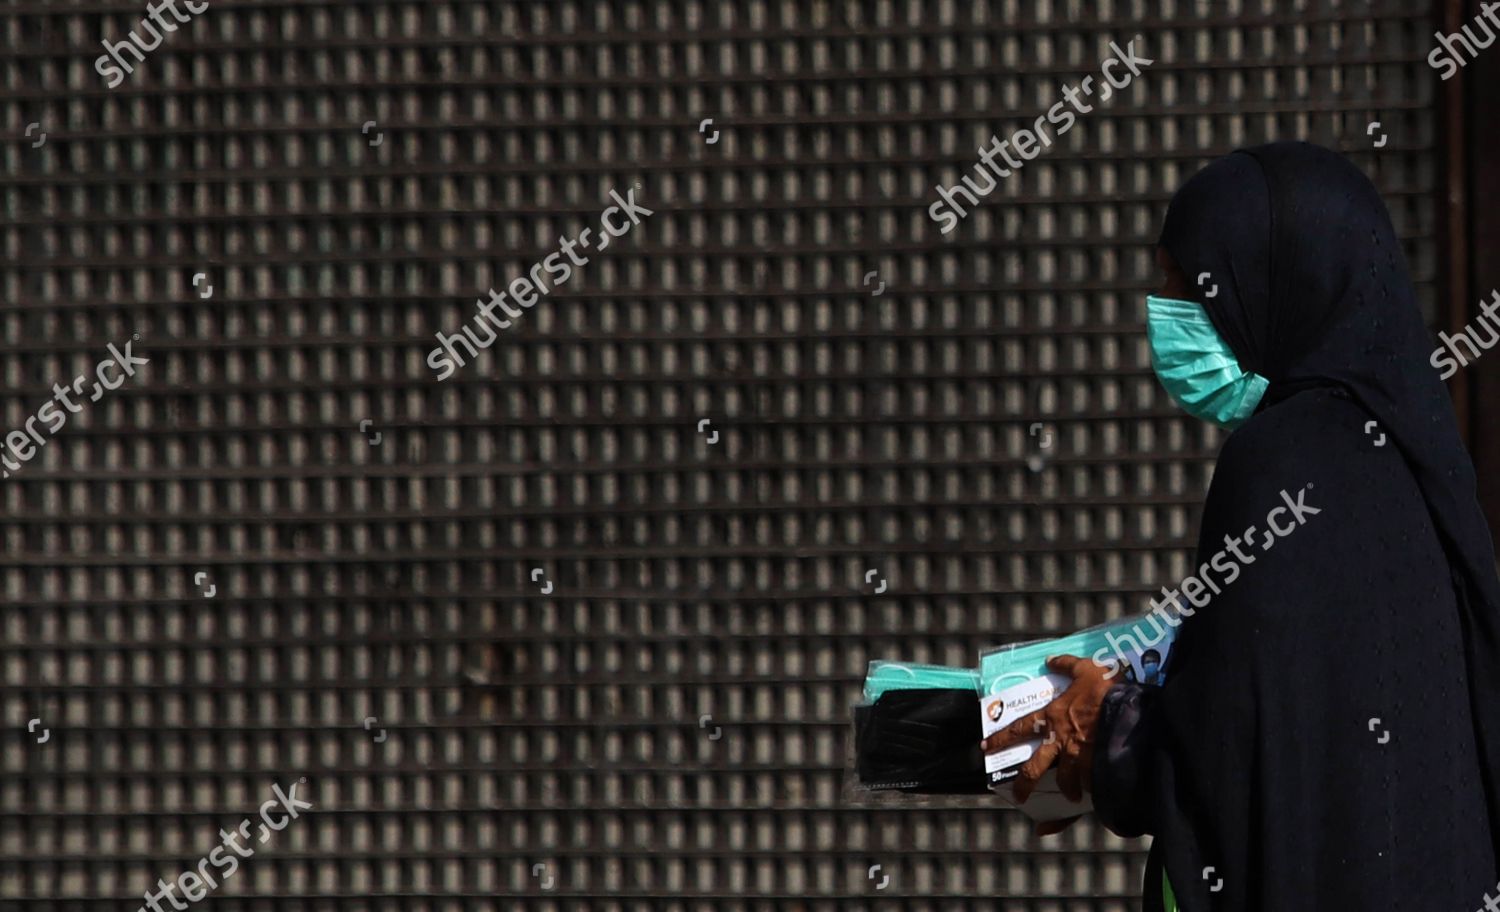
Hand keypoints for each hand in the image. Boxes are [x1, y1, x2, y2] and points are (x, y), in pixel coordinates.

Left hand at [980, 654, 1118, 807]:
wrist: (1130, 707)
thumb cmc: (1105, 686)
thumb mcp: (1084, 668)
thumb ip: (1066, 665)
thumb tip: (1051, 660)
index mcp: (1052, 716)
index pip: (1018, 729)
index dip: (1001, 739)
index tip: (986, 747)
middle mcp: (1060, 739)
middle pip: (1034, 767)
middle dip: (1024, 784)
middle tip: (1018, 797)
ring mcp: (1078, 754)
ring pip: (1064, 780)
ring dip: (1067, 789)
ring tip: (1071, 796)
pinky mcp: (1096, 764)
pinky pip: (1090, 783)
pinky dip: (1091, 789)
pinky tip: (1095, 793)